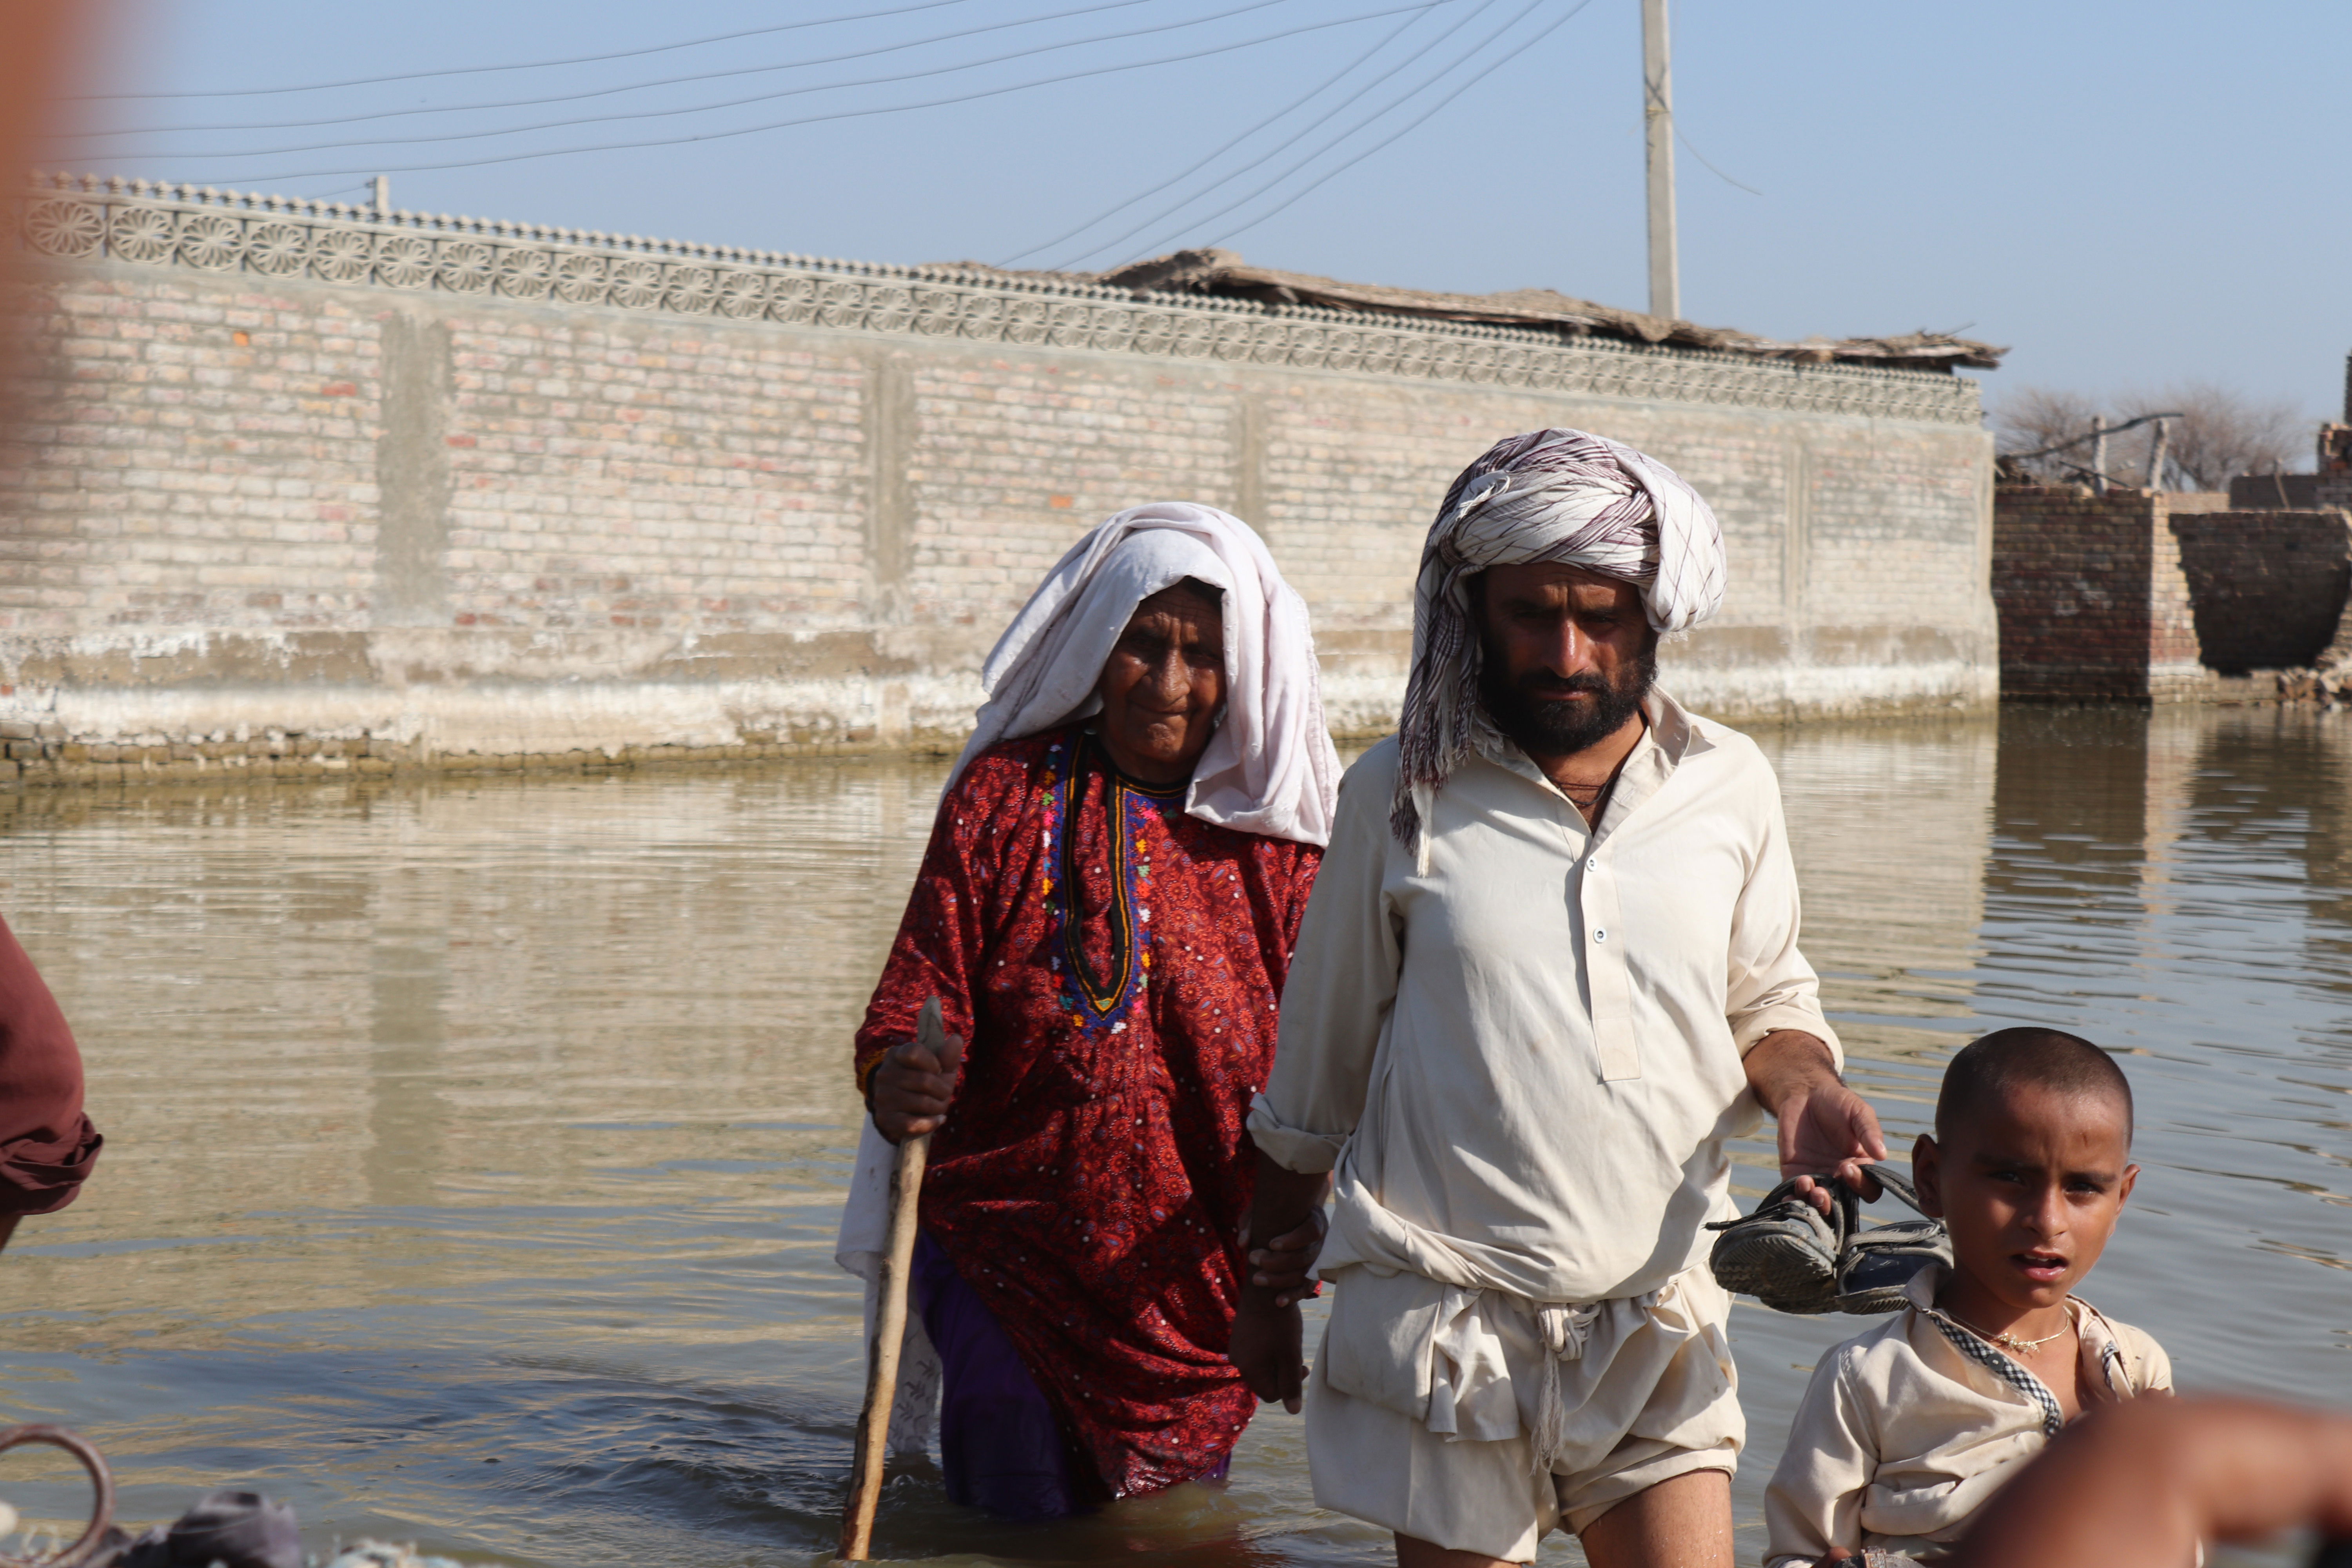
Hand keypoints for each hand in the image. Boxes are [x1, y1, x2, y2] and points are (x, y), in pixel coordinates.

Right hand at [870, 1026, 963, 1143]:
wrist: (908, 1108)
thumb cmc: (927, 1082)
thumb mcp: (940, 1068)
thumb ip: (948, 1055)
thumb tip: (956, 1039)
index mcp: (896, 1055)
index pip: (914, 1052)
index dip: (933, 1063)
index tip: (937, 1070)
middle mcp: (884, 1074)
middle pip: (924, 1080)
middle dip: (942, 1090)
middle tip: (943, 1094)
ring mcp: (882, 1097)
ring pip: (921, 1102)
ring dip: (938, 1107)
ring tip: (938, 1107)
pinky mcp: (884, 1119)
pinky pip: (911, 1124)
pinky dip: (930, 1123)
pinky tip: (937, 1120)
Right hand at [1228, 1295, 1306, 1412]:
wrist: (1264, 1288)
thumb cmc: (1280, 1323)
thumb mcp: (1290, 1355)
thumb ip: (1291, 1384)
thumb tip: (1293, 1411)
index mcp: (1249, 1370)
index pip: (1271, 1395)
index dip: (1288, 1386)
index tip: (1300, 1366)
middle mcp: (1238, 1361)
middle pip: (1265, 1381)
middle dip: (1282, 1372)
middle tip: (1295, 1355)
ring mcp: (1236, 1347)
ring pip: (1261, 1366)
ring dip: (1276, 1360)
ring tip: (1286, 1342)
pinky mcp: (1238, 1336)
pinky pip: (1255, 1353)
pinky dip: (1268, 1349)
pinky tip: (1276, 1334)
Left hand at [1243, 1202, 1326, 1307]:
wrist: (1285, 1220)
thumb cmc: (1272, 1212)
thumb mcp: (1260, 1211)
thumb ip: (1251, 1223)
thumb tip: (1243, 1243)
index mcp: (1314, 1219)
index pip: (1311, 1231)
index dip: (1293, 1240)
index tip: (1271, 1244)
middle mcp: (1321, 1240)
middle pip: (1305, 1256)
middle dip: (1278, 1262)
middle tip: (1251, 1258)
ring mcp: (1319, 1259)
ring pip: (1304, 1274)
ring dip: (1280, 1280)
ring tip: (1256, 1279)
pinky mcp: (1313, 1275)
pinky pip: (1306, 1288)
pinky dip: (1293, 1296)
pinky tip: (1278, 1301)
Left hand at [1746, 1031, 1886, 1216]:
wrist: (1805, 1094)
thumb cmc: (1838, 1103)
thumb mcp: (1858, 1112)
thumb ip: (1869, 1132)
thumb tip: (1883, 1154)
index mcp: (1861, 1166)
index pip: (1868, 1189)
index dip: (1860, 1185)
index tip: (1847, 1167)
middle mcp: (1840, 1178)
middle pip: (1842, 1204)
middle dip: (1833, 1204)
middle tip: (1822, 1190)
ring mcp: (1818, 1178)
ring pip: (1819, 1204)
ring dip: (1814, 1203)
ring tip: (1808, 1186)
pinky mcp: (1795, 1174)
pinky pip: (1795, 1195)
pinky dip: (1793, 1200)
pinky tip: (1789, 1196)